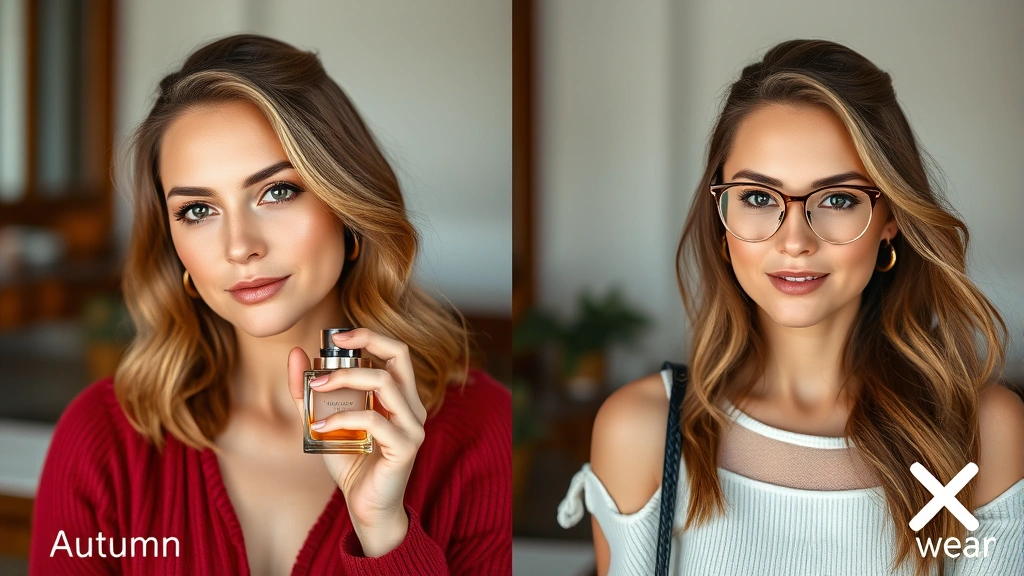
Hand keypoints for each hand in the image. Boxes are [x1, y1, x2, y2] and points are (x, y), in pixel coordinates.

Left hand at [287, 327, 426, 556]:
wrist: (366, 508)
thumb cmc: (351, 463)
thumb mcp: (324, 421)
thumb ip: (309, 392)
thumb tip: (296, 354)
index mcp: (400, 396)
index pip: (396, 351)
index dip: (370, 335)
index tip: (337, 335)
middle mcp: (412, 406)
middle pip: (400, 355)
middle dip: (366, 342)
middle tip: (330, 346)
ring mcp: (413, 426)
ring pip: (384, 383)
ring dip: (346, 378)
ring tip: (317, 385)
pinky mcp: (406, 447)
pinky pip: (374, 420)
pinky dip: (343, 418)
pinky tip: (320, 427)